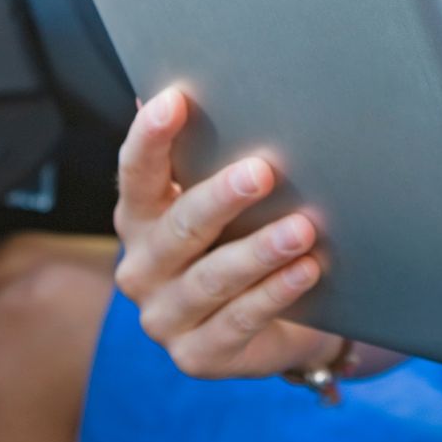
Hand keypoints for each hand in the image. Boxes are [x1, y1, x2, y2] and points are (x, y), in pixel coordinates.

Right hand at [111, 87, 343, 379]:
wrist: (272, 326)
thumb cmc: (240, 244)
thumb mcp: (221, 201)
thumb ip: (201, 154)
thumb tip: (180, 84)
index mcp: (138, 219)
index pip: (135, 174)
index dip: (151, 138)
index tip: (175, 101)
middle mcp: (141, 269)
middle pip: (179, 228)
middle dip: (221, 198)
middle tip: (263, 171)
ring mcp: (165, 318)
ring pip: (213, 278)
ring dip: (260, 250)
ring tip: (302, 227)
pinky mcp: (197, 357)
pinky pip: (240, 321)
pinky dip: (276, 293)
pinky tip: (306, 270)